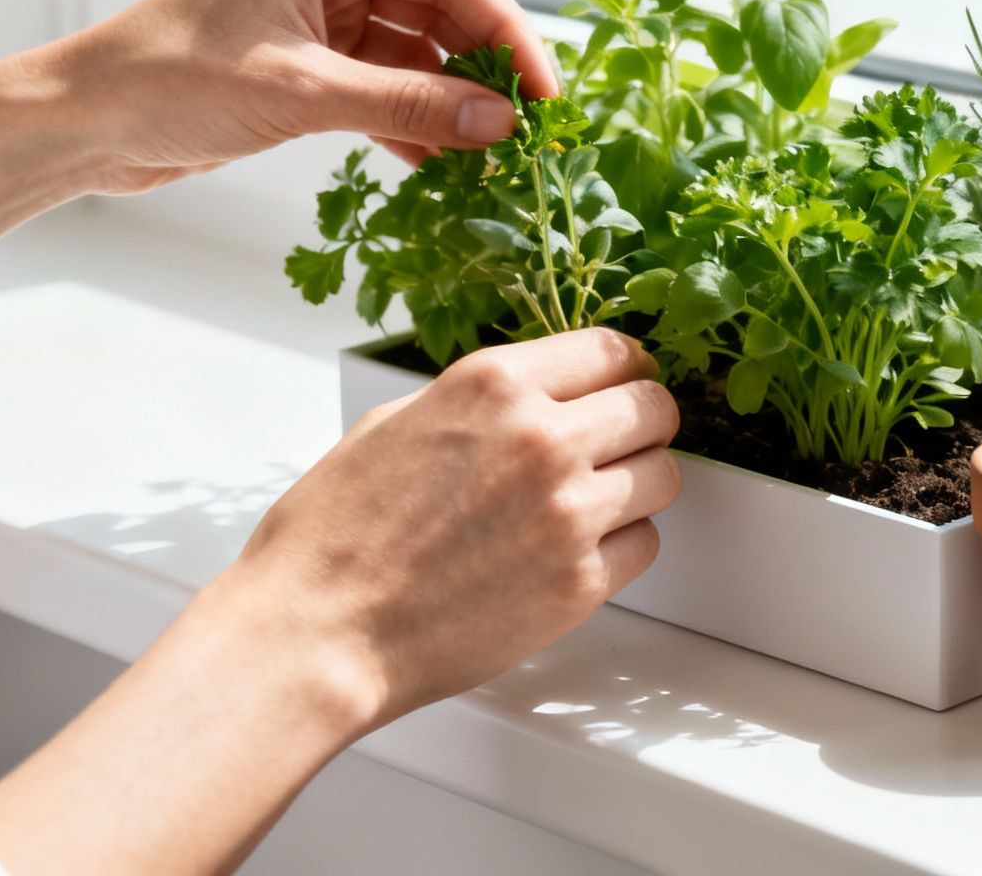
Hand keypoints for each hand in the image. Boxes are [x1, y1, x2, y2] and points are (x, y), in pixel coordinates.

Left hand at [60, 0, 559, 192]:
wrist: (82, 123)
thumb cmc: (168, 81)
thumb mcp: (302, 93)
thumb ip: (407, 105)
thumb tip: (497, 123)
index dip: (506, 30)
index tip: (543, 91)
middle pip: (442, 10)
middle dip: (486, 70)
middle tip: (531, 129)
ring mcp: (320, 17)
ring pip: (418, 55)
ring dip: (454, 104)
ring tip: (497, 156)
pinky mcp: (310, 65)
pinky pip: (387, 88)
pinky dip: (417, 125)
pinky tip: (447, 166)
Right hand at [226, 327, 682, 724]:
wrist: (318, 632)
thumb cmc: (335, 533)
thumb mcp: (396, 423)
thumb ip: (480, 402)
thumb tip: (536, 393)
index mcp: (495, 385)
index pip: (611, 350)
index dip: (626, 368)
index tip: (626, 383)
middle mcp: (544, 439)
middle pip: (654, 409)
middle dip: (644, 423)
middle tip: (625, 442)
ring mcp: (569, 513)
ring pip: (664, 477)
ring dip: (639, 485)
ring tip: (599, 501)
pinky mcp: (580, 583)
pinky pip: (644, 545)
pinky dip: (622, 546)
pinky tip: (578, 551)